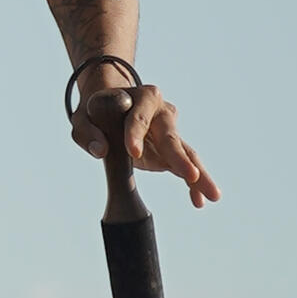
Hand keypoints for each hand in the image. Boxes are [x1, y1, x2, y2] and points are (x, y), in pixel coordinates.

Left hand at [72, 79, 221, 210]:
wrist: (110, 106)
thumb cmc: (96, 112)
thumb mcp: (83, 118)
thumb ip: (87, 132)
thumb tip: (100, 150)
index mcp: (141, 96)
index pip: (138, 116)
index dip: (135, 133)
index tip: (133, 152)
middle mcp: (161, 111)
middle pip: (170, 135)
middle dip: (179, 156)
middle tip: (190, 175)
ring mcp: (169, 131)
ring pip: (186, 152)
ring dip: (198, 174)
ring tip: (213, 195)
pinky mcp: (171, 151)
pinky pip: (185, 167)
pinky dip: (193, 184)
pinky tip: (199, 201)